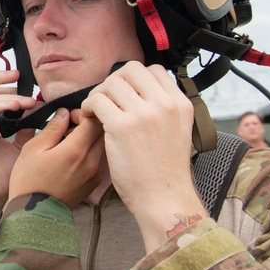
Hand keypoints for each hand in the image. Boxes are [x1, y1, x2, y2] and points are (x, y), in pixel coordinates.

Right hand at [0, 70, 38, 221]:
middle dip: (0, 77)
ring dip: (5, 94)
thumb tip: (45, 113)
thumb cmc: (3, 181)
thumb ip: (28, 131)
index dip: (8, 84)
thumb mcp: (22, 150)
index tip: (30, 83)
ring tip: (27, 98)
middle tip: (22, 76)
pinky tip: (16, 108)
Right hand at [9, 108, 104, 208]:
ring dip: (90, 138)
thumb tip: (64, 113)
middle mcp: (90, 161)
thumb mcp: (33, 148)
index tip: (70, 115)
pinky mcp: (93, 184)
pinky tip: (71, 157)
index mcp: (76, 150)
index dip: (84, 112)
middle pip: (103, 131)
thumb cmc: (29, 180)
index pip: (94, 120)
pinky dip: (88, 153)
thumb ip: (53, 128)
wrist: (34, 215)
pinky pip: (97, 160)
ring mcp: (94, 174)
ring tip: (69, 142)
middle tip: (71, 125)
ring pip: (101, 145)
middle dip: (89, 123)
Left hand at [80, 62, 206, 251]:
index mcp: (180, 104)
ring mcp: (143, 114)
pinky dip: (89, 106)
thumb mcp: (178, 131)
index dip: (133, 79)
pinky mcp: (122, 126)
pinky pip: (97, 100)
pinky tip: (91, 118)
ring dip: (98, 94)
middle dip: (113, 82)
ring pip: (111, 83)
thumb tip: (141, 92)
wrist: (164, 199)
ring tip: (97, 111)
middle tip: (107, 99)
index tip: (124, 93)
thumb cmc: (165, 172)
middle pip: (130, 71)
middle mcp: (164, 104)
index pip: (153, 70)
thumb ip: (163, 109)